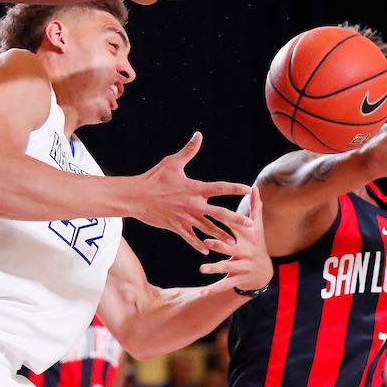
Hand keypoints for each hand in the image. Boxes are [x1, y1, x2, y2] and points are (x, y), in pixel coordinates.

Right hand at [131, 132, 251, 252]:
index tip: (248, 189)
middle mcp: (193, 204)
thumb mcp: (172, 163)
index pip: (220, 188)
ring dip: (222, 236)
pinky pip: (190, 238)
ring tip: (234, 243)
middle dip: (236, 219)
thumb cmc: (153, 178)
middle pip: (220, 213)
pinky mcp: (176, 226)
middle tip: (251, 224)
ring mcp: (185, 217)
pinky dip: (198, 245)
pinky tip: (206, 251)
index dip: (235, 188)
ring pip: (208, 229)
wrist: (136, 197)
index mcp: (195, 188)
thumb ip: (188, 151)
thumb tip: (198, 135)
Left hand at [199, 186, 272, 294]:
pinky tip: (202, 292)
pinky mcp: (238, 280)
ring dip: (215, 268)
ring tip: (202, 268)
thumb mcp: (256, 226)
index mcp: (248, 237)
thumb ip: (254, 207)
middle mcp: (247, 252)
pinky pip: (225, 285)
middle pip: (232, 248)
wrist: (264, 273)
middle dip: (220, 246)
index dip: (227, 220)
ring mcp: (243, 267)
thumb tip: (254, 187)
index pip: (237, 227)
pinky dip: (213, 289)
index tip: (214, 212)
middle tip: (207, 242)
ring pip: (228, 268)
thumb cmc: (257, 244)